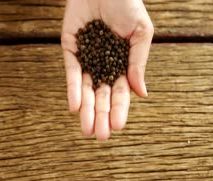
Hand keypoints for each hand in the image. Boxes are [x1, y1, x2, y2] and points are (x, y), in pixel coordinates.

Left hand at [61, 0, 153, 139]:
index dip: (119, 109)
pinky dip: (73, 88)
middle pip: (100, 95)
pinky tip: (75, 106)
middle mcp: (102, 63)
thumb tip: (142, 94)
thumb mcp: (141, 33)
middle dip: (100, 116)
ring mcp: (86, 57)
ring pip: (85, 88)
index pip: (120, 91)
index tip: (118, 127)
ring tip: (86, 129)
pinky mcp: (70, 47)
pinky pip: (71, 71)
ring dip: (86, 109)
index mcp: (122, 63)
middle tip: (100, 136)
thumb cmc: (128, 4)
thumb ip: (138, 63)